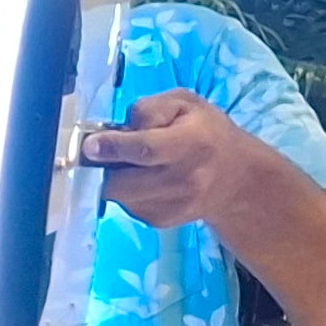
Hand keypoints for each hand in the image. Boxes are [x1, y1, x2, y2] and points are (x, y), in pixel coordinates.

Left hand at [84, 89, 296, 232]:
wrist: (235, 178)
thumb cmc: (207, 132)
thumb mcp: (184, 103)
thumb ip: (150, 109)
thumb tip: (117, 130)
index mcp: (192, 143)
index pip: (146, 149)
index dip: (113, 148)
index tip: (90, 145)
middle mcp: (184, 179)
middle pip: (122, 182)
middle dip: (107, 166)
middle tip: (111, 151)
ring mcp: (172, 206)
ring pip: (119, 196)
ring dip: (117, 179)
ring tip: (136, 164)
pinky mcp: (160, 221)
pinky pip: (127, 206)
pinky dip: (127, 192)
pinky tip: (145, 179)